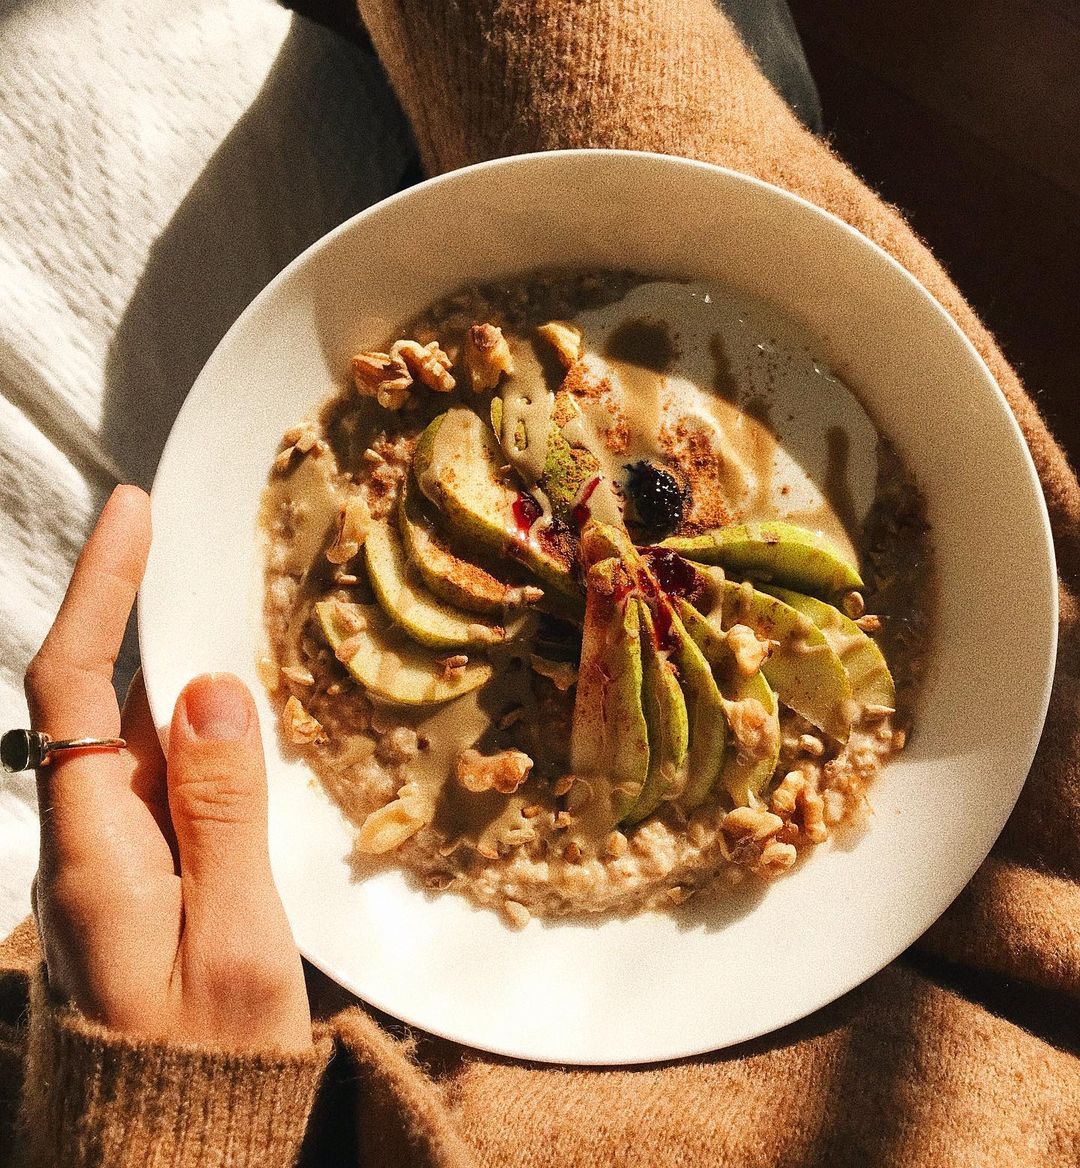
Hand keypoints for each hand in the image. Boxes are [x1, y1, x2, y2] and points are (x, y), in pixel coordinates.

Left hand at [26, 486, 311, 1051]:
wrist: (168, 1164)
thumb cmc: (206, 1066)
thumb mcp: (237, 939)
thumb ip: (221, 811)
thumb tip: (207, 687)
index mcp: (92, 853)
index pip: (70, 686)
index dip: (98, 591)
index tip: (133, 513)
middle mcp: (83, 843)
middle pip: (104, 701)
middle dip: (153, 622)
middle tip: (225, 565)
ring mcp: (106, 862)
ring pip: (140, 741)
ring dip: (187, 686)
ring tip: (259, 645)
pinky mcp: (136, 879)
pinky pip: (164, 784)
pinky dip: (204, 745)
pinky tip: (255, 742)